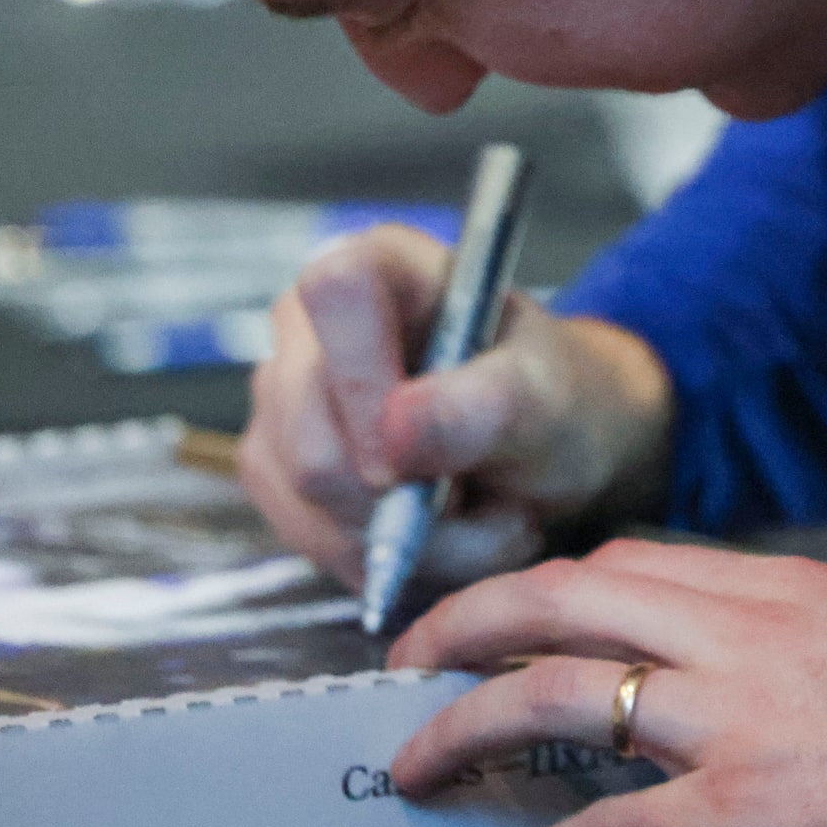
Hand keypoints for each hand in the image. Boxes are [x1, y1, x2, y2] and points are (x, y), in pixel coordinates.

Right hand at [239, 224, 672, 590]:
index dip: (369, 381)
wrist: (545, 452)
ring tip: (477, 518)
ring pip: (308, 502)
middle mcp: (309, 324)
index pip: (337, 292)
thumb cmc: (551, 403)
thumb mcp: (549, 401)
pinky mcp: (275, 469)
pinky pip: (308, 539)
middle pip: (309, 433)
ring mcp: (281, 399)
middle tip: (488, 504)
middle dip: (404, 501)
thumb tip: (394, 431)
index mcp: (383, 265)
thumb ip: (487, 406)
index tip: (418, 457)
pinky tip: (436, 536)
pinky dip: (386, 561)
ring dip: (408, 541)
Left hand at [386, 539, 826, 826]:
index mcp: (778, 589)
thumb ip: (802, 631)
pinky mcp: (751, 814)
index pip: (626, 562)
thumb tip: (753, 651)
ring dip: (466, 728)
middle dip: (463, 624)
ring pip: (556, 695)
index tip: (504, 609)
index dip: (545, 585)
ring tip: (421, 764)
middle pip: (560, 601)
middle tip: (408, 658)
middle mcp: (743, 635)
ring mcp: (739, 721)